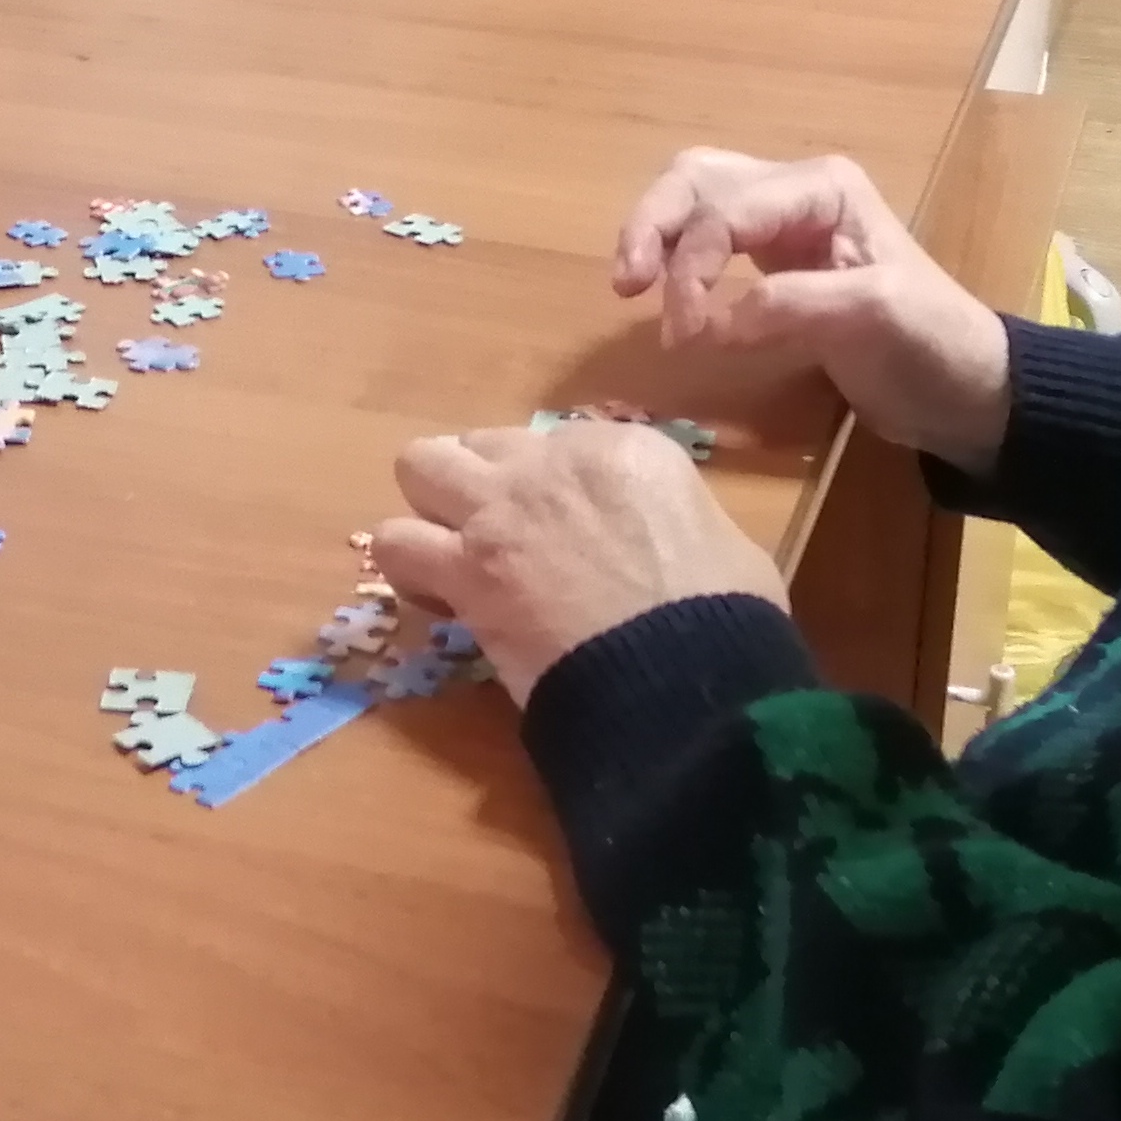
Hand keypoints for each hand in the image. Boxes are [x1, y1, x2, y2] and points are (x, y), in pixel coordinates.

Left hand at [376, 422, 786, 701]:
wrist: (684, 677)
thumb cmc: (726, 617)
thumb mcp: (720, 540)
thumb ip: (671, 520)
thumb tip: (655, 545)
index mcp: (624, 450)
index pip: (553, 444)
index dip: (547, 488)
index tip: (561, 531)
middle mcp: (551, 463)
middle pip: (479, 444)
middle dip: (480, 483)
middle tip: (497, 536)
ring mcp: (499, 511)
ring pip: (419, 469)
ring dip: (430, 513)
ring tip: (449, 559)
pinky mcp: (464, 570)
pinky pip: (395, 545)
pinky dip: (409, 569)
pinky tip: (437, 600)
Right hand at [612, 149, 1011, 471]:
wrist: (969, 389)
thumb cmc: (933, 345)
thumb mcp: (875, 316)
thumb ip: (794, 305)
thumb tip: (714, 321)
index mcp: (823, 189)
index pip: (728, 210)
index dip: (692, 266)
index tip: (684, 335)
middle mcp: (797, 192)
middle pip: (697, 181)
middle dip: (653, 225)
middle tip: (625, 287)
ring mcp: (785, 227)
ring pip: (694, 201)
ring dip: (655, 235)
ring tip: (630, 288)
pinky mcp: (777, 266)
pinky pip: (708, 243)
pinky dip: (676, 261)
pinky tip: (666, 298)